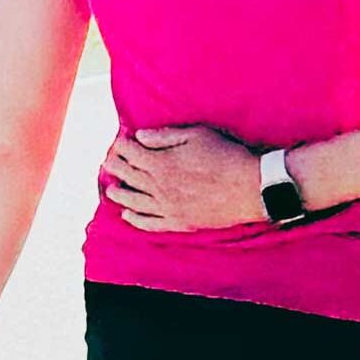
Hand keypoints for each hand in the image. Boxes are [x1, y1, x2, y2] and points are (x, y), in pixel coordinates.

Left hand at [106, 126, 265, 231]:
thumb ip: (166, 136)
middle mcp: (159, 187)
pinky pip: (150, 223)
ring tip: (111, 189)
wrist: (250, 187)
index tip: (118, 143)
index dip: (122, 147)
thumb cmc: (227, 156)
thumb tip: (140, 136)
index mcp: (162, 163)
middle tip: (108, 162)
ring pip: (134, 201)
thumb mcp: (197, 135)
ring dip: (119, 194)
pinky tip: (127, 214)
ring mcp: (168, 208)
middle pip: (129, 176)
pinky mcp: (179, 222)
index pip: (132, 154)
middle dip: (116, 167)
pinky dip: (135, 219)